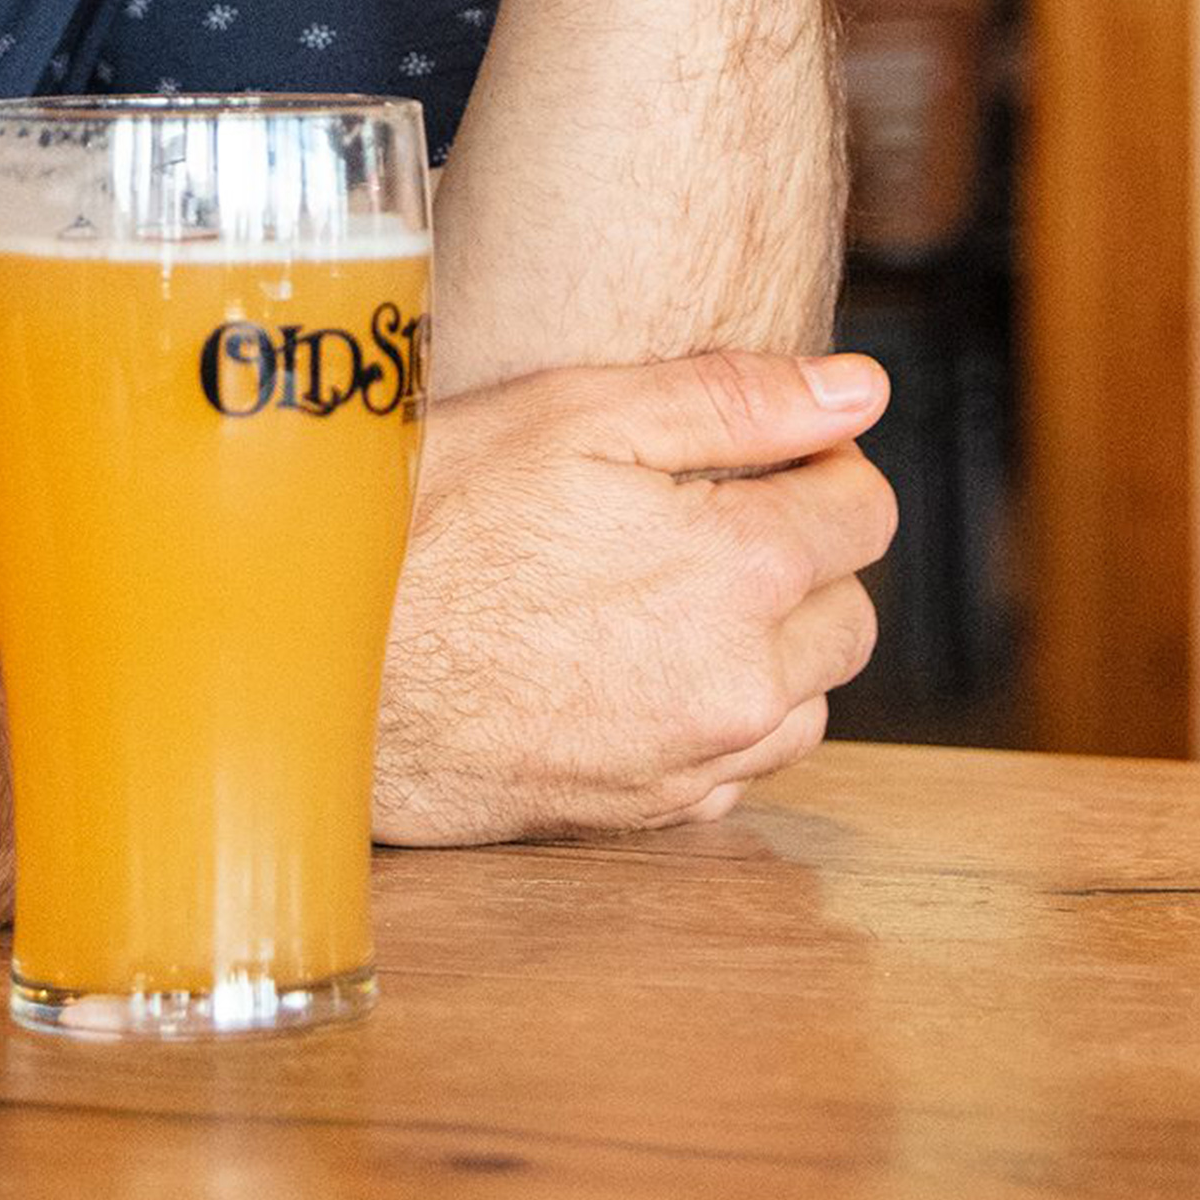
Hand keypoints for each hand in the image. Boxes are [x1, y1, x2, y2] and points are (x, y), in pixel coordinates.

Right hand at [375, 349, 894, 841]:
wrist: (333, 671)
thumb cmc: (433, 524)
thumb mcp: (572, 416)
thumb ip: (733, 399)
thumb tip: (861, 389)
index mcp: (743, 567)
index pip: (865, 511)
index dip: (815, 463)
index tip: (749, 453)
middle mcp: (747, 678)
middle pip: (850, 612)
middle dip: (803, 556)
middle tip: (700, 515)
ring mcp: (703, 756)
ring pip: (808, 697)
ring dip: (773, 642)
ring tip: (666, 589)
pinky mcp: (655, 810)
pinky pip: (743, 762)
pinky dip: (720, 712)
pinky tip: (636, 663)